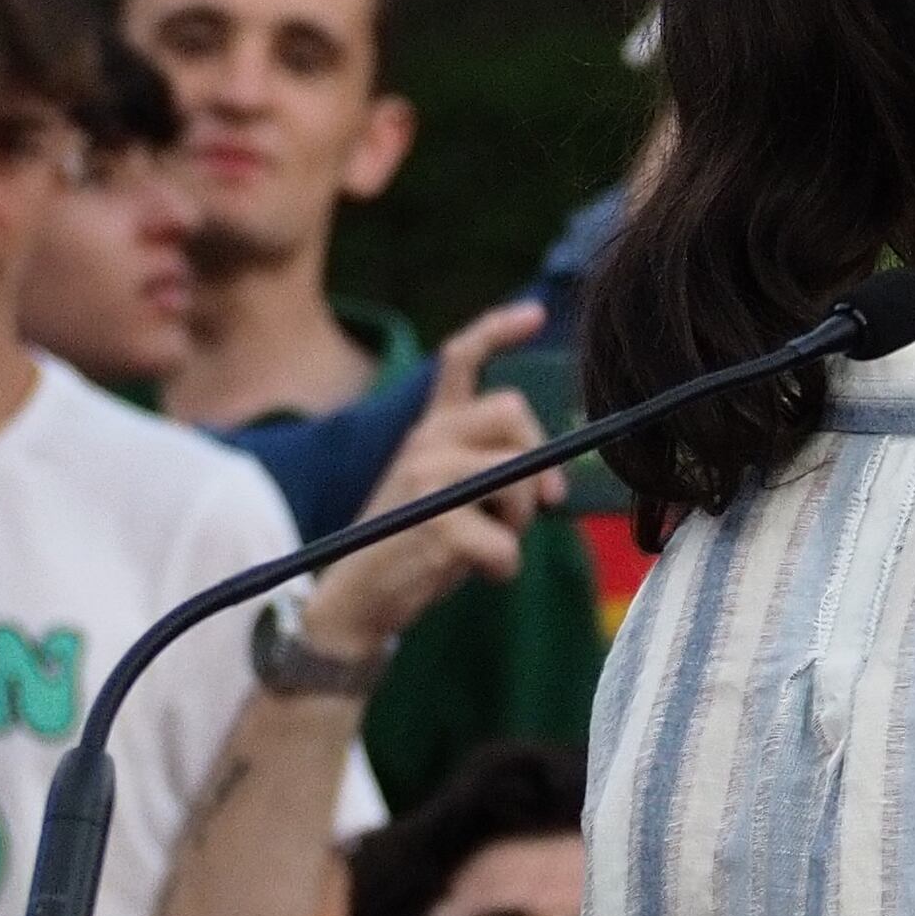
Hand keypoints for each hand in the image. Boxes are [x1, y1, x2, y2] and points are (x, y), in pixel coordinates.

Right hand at [307, 303, 565, 662]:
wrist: (359, 601)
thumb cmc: (418, 548)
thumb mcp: (454, 497)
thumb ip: (497, 472)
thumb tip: (554, 485)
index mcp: (430, 430)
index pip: (459, 359)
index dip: (498, 329)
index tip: (536, 315)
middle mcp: (424, 442)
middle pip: (511, 411)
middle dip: (535, 458)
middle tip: (536, 505)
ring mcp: (424, 478)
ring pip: (515, 478)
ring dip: (517, 524)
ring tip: (487, 546)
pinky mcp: (434, 523)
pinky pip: (504, 543)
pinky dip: (503, 568)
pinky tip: (476, 575)